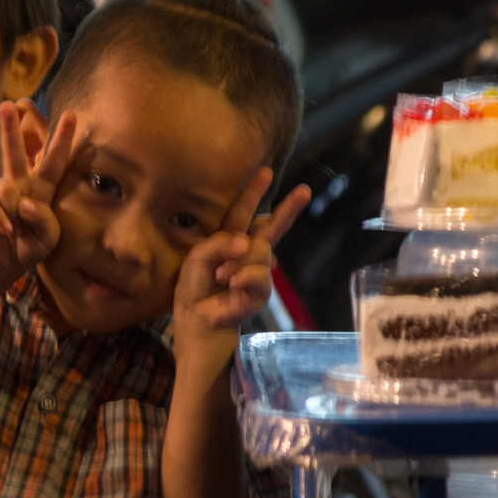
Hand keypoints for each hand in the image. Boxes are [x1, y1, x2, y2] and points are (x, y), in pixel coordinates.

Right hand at [0, 101, 75, 291]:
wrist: (0, 265)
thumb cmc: (28, 246)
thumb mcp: (48, 239)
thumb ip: (45, 222)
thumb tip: (26, 202)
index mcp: (40, 188)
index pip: (54, 161)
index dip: (62, 139)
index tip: (71, 115)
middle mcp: (18, 183)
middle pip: (16, 152)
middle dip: (11, 127)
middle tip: (8, 104)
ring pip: (7, 188)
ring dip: (16, 214)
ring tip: (16, 232)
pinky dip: (2, 220)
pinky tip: (6, 231)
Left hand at [173, 169, 310, 340]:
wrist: (197, 327)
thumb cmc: (193, 291)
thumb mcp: (197, 258)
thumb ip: (220, 243)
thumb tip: (247, 241)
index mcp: (228, 241)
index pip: (242, 213)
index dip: (254, 192)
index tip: (266, 171)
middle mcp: (246, 254)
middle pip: (271, 227)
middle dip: (287, 209)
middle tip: (305, 191)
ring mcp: (256, 272)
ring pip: (260, 251)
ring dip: (238, 263)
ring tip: (221, 279)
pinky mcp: (259, 293)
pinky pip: (259, 276)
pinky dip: (244, 279)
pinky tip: (231, 287)